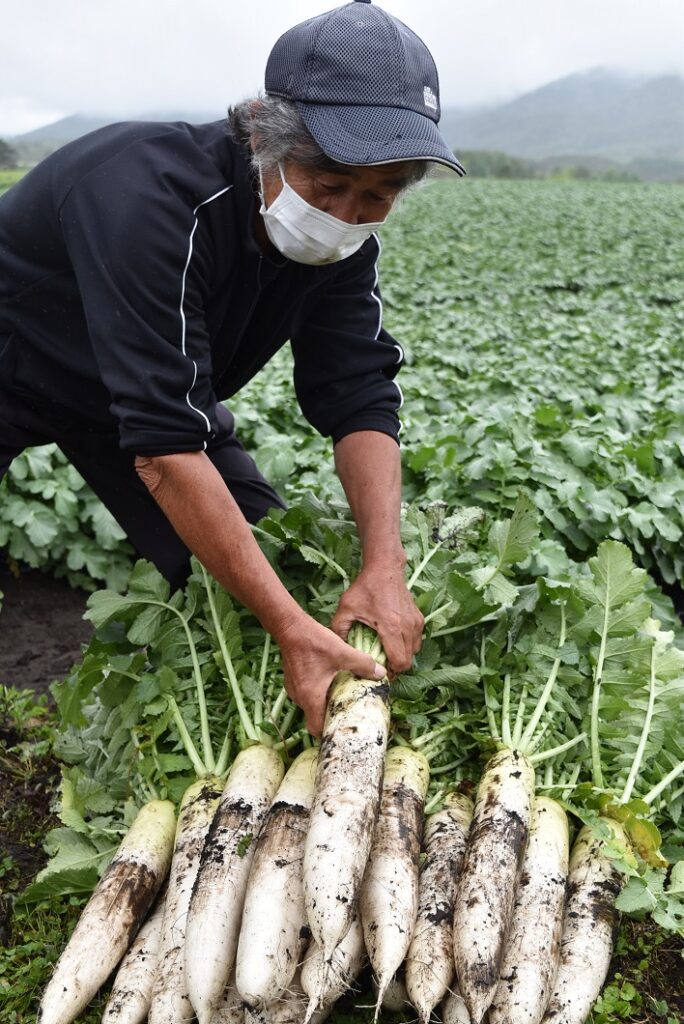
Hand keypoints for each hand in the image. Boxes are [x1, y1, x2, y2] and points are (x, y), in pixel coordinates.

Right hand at [276, 614, 385, 736]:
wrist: (290, 627)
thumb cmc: (313, 642)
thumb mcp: (342, 652)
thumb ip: (363, 664)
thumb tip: (381, 673)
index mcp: (311, 698)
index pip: (316, 729)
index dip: (329, 734)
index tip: (344, 731)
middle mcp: (300, 697)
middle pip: (315, 718)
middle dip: (331, 719)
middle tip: (350, 715)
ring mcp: (294, 689)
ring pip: (311, 706)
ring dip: (325, 705)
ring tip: (343, 699)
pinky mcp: (293, 680)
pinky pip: (307, 694)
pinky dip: (318, 694)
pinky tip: (331, 683)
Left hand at [330, 563, 423, 676]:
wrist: (385, 568)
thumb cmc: (365, 587)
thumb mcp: (346, 608)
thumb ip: (339, 629)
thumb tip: (337, 648)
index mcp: (391, 627)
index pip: (399, 661)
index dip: (390, 673)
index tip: (378, 673)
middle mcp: (407, 627)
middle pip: (408, 661)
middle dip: (396, 668)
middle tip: (381, 667)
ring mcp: (415, 622)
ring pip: (414, 652)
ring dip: (403, 657)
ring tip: (387, 655)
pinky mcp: (419, 618)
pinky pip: (417, 641)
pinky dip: (408, 646)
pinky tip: (393, 642)